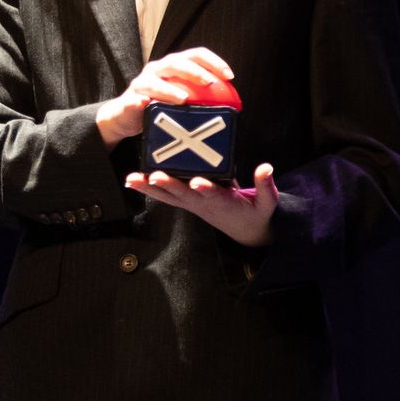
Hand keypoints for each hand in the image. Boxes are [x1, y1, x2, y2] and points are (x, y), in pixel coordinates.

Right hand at [96, 45, 236, 147]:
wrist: (125, 116)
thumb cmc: (160, 107)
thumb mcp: (181, 100)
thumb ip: (199, 97)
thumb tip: (231, 106)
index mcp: (173, 66)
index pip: (196, 55)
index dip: (213, 62)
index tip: (229, 75)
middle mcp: (158, 69)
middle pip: (176, 62)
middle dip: (194, 71)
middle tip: (209, 82)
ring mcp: (142, 83)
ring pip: (155, 81)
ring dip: (169, 89)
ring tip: (183, 99)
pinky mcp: (130, 99)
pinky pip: (136, 100)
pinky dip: (141, 102)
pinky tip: (147, 105)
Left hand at [124, 160, 279, 247]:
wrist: (247, 233)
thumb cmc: (256, 214)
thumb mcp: (267, 203)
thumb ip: (266, 186)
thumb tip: (266, 167)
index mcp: (225, 203)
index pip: (214, 196)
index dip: (206, 189)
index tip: (197, 182)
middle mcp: (205, 204)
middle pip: (184, 195)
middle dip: (169, 185)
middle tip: (154, 176)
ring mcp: (194, 204)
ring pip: (170, 196)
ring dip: (150, 188)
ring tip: (132, 179)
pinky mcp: (189, 203)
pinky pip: (167, 197)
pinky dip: (149, 189)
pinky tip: (133, 181)